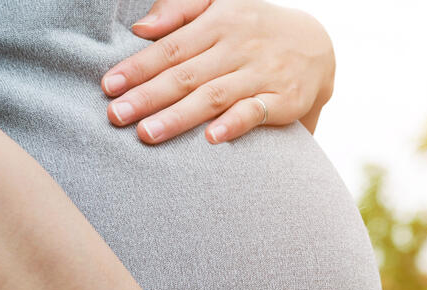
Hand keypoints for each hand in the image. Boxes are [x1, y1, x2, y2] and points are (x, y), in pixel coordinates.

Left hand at [101, 0, 335, 144]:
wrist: (317, 45)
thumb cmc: (254, 28)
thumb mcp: (220, 5)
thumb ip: (179, 9)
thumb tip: (141, 28)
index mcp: (219, 23)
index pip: (171, 47)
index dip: (138, 67)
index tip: (109, 86)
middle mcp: (238, 47)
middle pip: (186, 74)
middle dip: (148, 95)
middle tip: (116, 115)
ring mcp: (262, 74)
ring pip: (214, 95)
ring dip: (179, 116)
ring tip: (147, 134)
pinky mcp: (285, 99)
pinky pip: (257, 112)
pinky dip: (235, 123)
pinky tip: (211, 138)